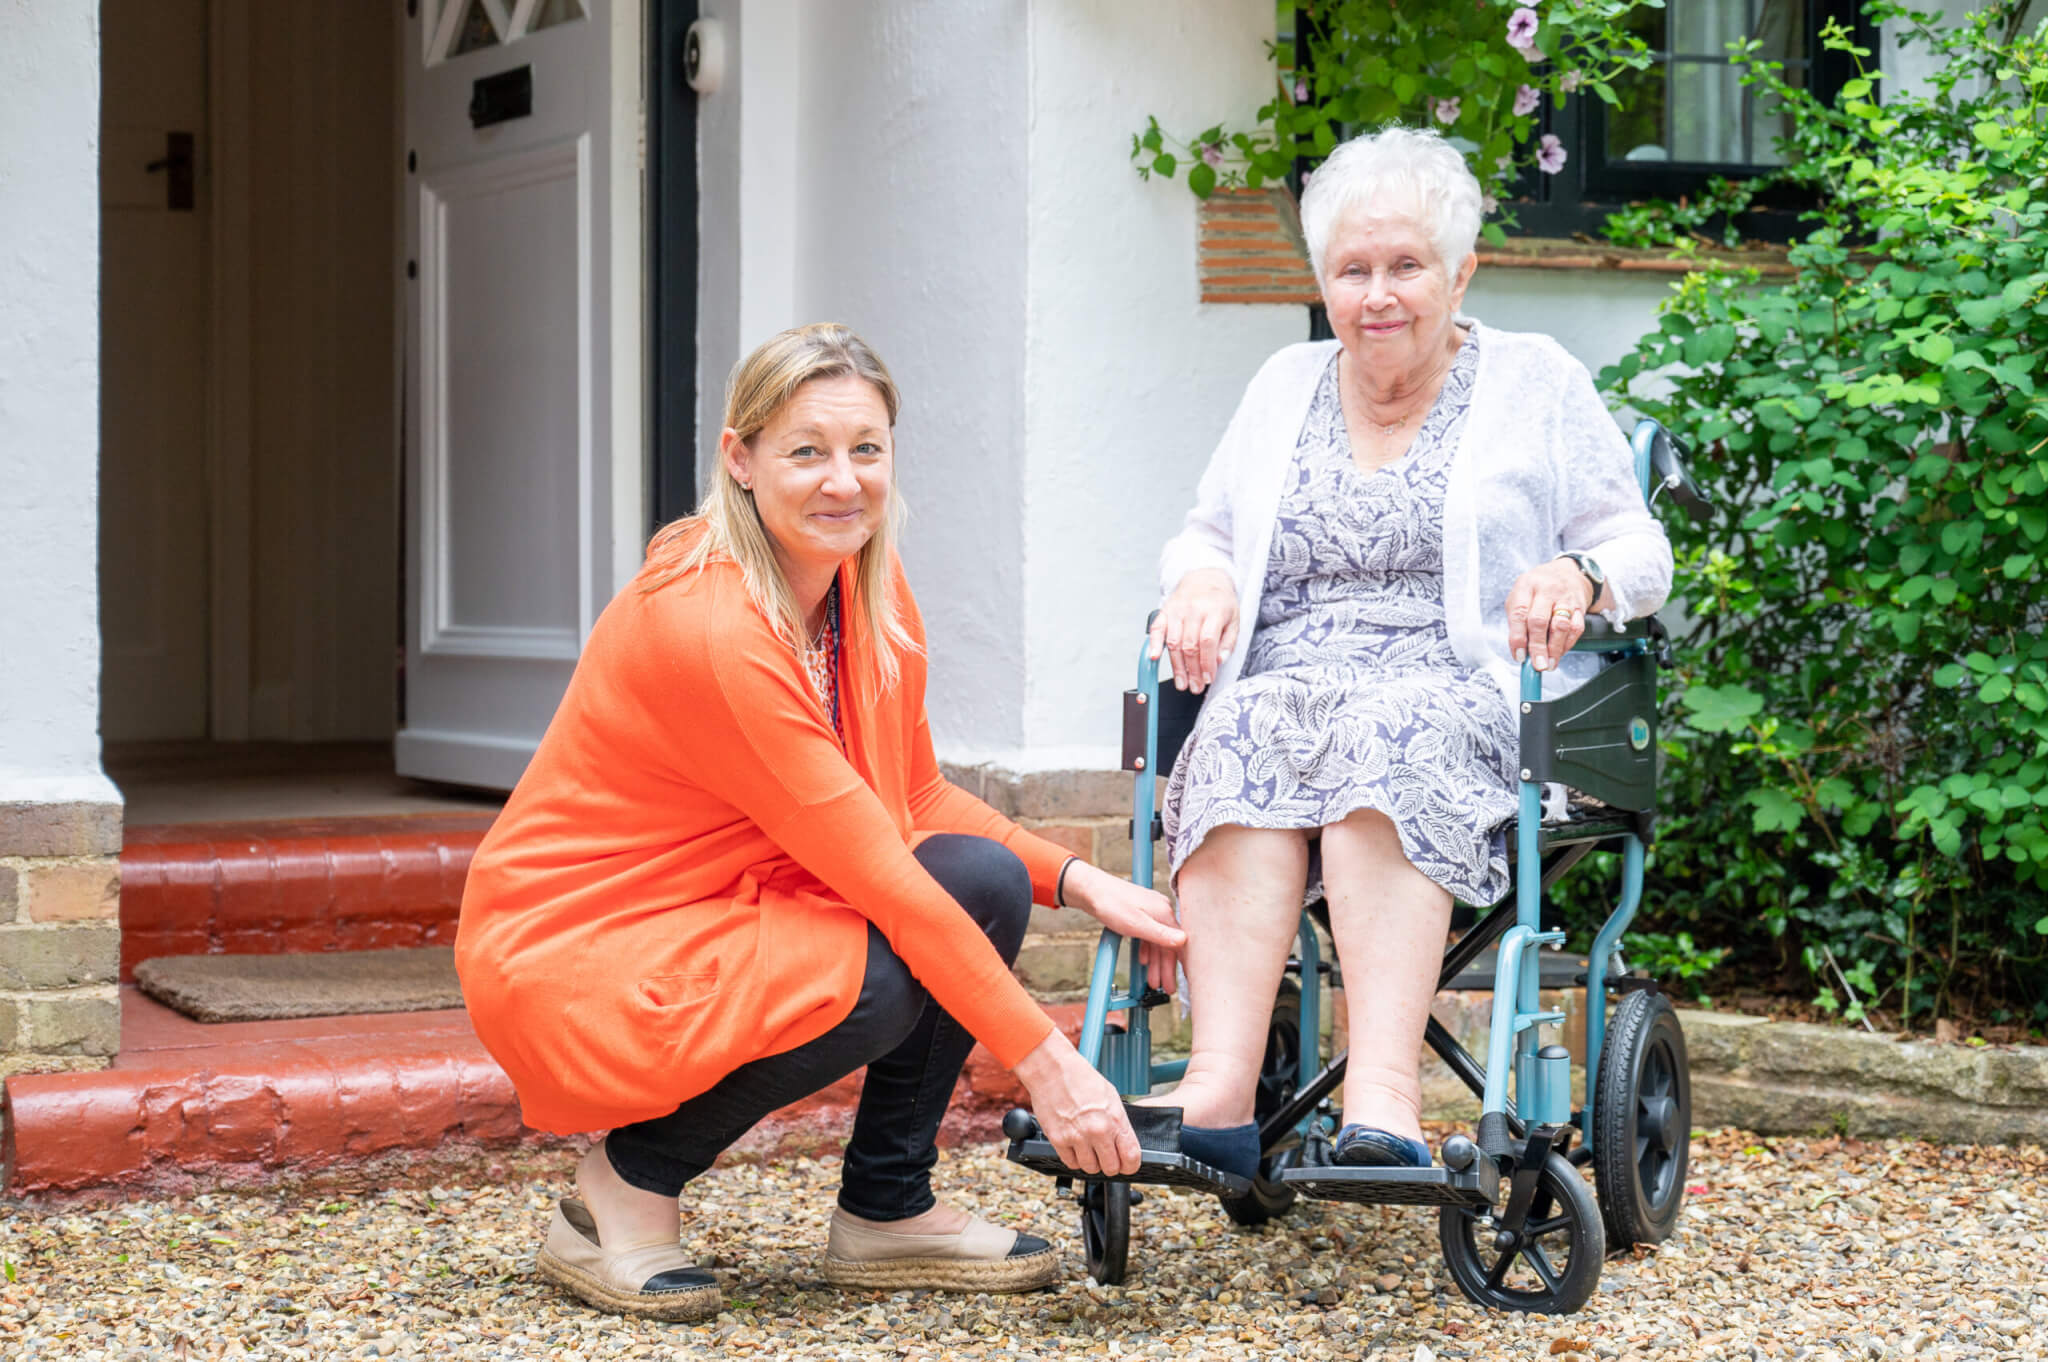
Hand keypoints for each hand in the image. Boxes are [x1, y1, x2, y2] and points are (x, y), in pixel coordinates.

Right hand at [1013, 1031, 1141, 1177]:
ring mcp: (1077, 1137)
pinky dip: (1074, 1158)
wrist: (1052, 1069)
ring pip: (1090, 1168)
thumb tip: (1123, 1141)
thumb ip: (1118, 1122)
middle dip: (1110, 1164)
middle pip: (1111, 1168)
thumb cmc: (1080, 1078)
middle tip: (1105, 1155)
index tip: (1127, 1164)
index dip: (1130, 1165)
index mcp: (1115, 1119)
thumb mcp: (1111, 1096)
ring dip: (1091, 1161)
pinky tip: (1075, 1146)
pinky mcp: (1058, 1140)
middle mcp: (1097, 1131)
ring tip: (1088, 1147)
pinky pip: (1071, 1163)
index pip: (1131, 1157)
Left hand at [1059, 860, 1183, 991]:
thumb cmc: (1111, 904)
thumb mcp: (1136, 924)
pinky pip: (1148, 936)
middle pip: (1168, 945)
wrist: (1090, 890)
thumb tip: (1183, 941)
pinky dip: (1147, 950)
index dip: (1179, 965)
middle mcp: (1160, 911)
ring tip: (1152, 980)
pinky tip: (1143, 961)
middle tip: (1166, 988)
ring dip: (1155, 962)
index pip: (1178, 944)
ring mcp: (1150, 912)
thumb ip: (1160, 935)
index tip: (1180, 981)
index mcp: (1163, 913)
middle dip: (1166, 968)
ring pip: (1157, 942)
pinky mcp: (1140, 913)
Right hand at [1147, 569, 1238, 692]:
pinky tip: (1155, 658)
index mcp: (1214, 611)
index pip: (1208, 641)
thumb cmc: (1220, 601)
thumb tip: (1219, 662)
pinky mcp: (1165, 611)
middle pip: (1189, 645)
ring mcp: (1177, 610)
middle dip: (1192, 670)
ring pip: (1174, 642)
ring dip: (1176, 666)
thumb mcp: (1235, 619)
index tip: (1208, 679)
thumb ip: (1229, 642)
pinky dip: (1154, 644)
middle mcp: (1193, 610)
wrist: (1204, 577)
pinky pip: (1157, 629)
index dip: (1206, 663)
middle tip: (1194, 687)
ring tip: (1181, 683)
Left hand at [1505, 559, 1595, 671]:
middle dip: (1537, 647)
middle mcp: (1545, 590)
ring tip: (1549, 664)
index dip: (1518, 638)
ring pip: (1561, 625)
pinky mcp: (1580, 606)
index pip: (1519, 614)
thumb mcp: (1521, 596)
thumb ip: (1517, 622)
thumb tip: (1520, 652)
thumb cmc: (1538, 589)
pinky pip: (1576, 628)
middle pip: (1539, 621)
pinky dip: (1568, 644)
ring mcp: (1564, 598)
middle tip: (1537, 665)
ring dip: (1555, 649)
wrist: (1568, 573)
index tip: (1519, 656)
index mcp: (1526, 587)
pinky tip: (1560, 652)